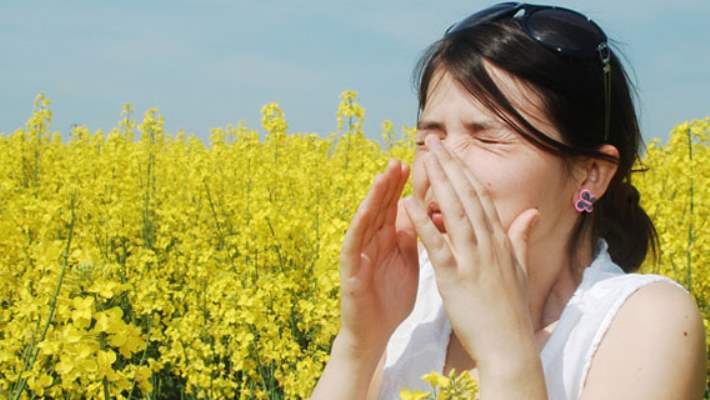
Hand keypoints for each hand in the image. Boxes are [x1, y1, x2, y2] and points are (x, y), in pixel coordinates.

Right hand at [338, 159, 418, 356]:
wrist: (375, 333)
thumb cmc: (391, 298)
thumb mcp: (407, 262)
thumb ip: (410, 237)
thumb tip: (419, 211)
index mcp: (387, 240)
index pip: (395, 207)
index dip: (403, 186)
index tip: (415, 164)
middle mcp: (371, 242)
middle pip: (380, 208)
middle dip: (389, 184)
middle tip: (399, 160)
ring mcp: (359, 254)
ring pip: (365, 220)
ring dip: (373, 198)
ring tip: (382, 177)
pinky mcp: (350, 271)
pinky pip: (353, 245)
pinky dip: (359, 226)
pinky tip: (365, 211)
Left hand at [402, 136, 540, 367]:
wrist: (510, 346)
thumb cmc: (511, 310)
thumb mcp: (519, 269)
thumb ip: (521, 238)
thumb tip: (532, 213)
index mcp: (500, 241)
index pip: (481, 197)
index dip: (465, 172)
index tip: (452, 153)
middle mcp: (488, 244)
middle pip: (468, 196)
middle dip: (451, 166)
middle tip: (434, 142)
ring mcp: (473, 259)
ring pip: (454, 212)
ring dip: (438, 183)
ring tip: (425, 159)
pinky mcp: (455, 278)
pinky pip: (437, 245)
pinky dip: (422, 222)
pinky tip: (408, 203)